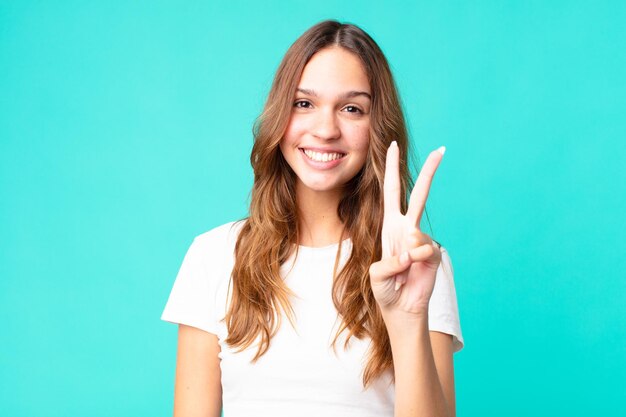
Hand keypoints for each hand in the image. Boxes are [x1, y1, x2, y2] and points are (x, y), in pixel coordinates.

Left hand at [369, 141, 444, 315]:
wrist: (400, 309)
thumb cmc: (385, 288)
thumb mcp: (376, 273)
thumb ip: (390, 261)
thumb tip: (413, 248)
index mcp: (390, 225)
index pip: (390, 191)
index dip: (390, 169)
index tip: (392, 146)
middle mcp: (407, 228)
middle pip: (419, 194)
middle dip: (429, 172)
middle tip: (441, 149)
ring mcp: (421, 240)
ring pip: (417, 231)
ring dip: (406, 254)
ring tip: (402, 270)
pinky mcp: (433, 253)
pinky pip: (425, 249)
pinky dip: (416, 261)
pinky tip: (413, 270)